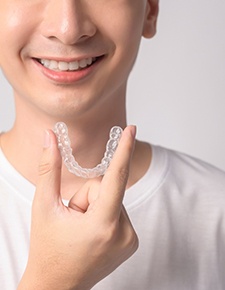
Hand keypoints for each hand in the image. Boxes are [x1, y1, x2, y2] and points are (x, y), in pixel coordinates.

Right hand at [18, 126, 137, 289]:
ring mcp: (130, 239)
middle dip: (88, 196)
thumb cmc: (47, 247)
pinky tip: (92, 232)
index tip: (132, 129)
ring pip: (113, 199)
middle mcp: (123, 233)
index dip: (124, 149)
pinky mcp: (132, 242)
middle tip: (73, 218)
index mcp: (102, 224)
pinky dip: (104, 215)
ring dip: (96, 206)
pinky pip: (119, 211)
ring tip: (81, 228)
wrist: (56, 286)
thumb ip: (49, 168)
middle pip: (107, 188)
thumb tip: (50, 137)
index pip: (116, 177)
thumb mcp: (44, 206)